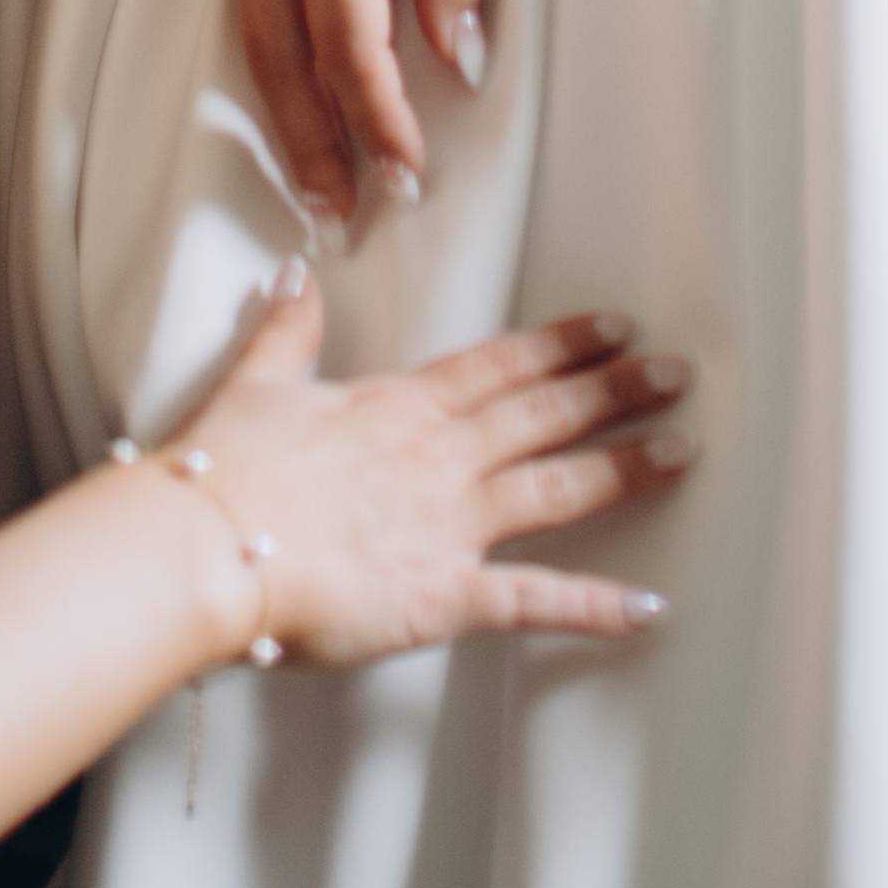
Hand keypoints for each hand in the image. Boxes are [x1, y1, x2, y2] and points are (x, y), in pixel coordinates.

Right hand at [162, 271, 691, 659]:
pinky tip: (647, 609)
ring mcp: (449, 525)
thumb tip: (295, 279)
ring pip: (556, 486)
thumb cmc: (223, 475)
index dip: (561, 346)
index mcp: (398, 407)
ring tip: (681, 451)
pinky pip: (533, 600)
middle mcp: (438, 457)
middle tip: (675, 372)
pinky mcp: (444, 595)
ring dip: (624, 468)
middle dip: (614, 391)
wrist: (206, 547)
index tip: (612, 327)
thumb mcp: (255, 384)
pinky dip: (595, 607)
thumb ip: (287, 333)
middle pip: (543, 413)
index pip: (499, 365)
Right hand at [190, 0, 487, 225]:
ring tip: (316, 173)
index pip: (352, 49)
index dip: (381, 122)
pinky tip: (296, 75)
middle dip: (317, 149)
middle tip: (346, 215)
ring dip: (285, 113)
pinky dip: (269, 51)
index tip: (406, 172)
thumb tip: (457, 46)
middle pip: (284, 67)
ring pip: (253, 38)